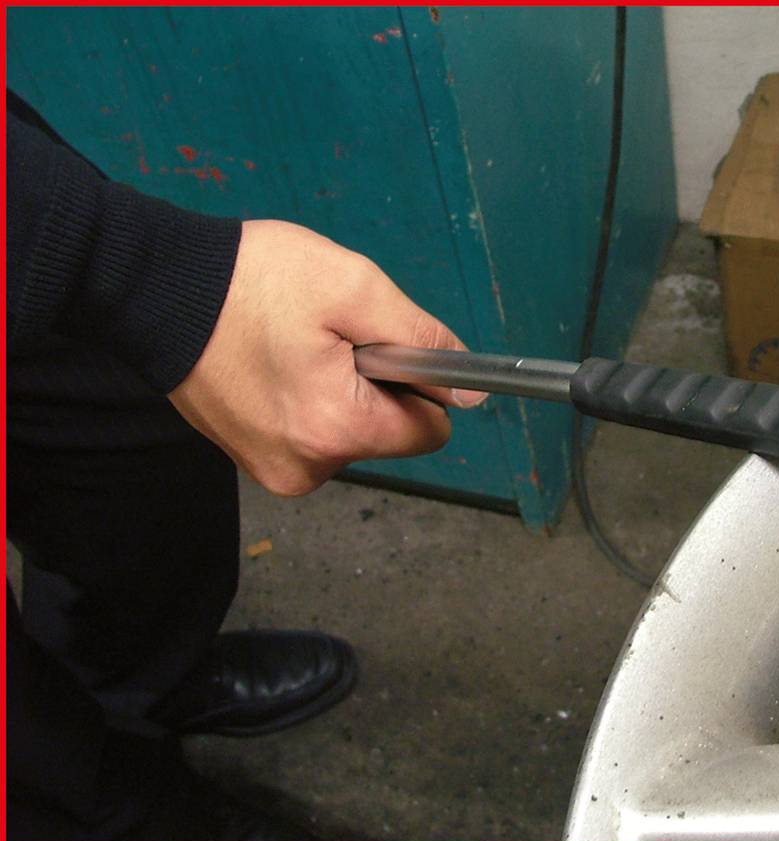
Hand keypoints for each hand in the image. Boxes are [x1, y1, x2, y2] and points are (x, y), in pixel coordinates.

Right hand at [169, 219, 484, 495]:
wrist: (154, 286)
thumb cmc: (252, 280)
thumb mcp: (355, 288)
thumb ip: (422, 339)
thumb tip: (470, 391)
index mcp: (337, 430)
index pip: (430, 431)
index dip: (420, 383)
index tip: (382, 345)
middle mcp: (308, 467)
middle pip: (388, 434)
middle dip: (374, 385)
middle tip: (326, 338)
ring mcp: (275, 468)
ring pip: (350, 433)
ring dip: (339, 390)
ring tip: (294, 346)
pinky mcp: (252, 458)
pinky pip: (311, 433)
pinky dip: (307, 400)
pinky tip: (275, 362)